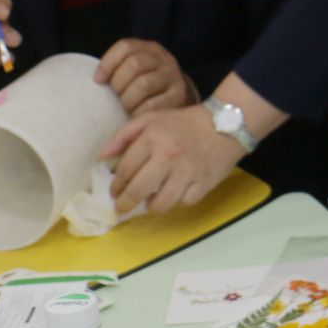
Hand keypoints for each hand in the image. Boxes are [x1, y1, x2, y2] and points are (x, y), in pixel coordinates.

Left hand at [94, 38, 189, 114]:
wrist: (175, 101)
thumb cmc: (144, 88)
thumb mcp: (134, 71)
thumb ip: (118, 69)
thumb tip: (95, 81)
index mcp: (151, 49)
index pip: (126, 47)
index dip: (108, 63)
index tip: (98, 81)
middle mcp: (166, 60)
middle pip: (135, 64)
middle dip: (118, 83)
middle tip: (113, 98)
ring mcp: (175, 78)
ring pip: (143, 84)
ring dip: (127, 99)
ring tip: (122, 108)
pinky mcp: (179, 98)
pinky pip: (153, 104)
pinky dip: (138, 112)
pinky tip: (133, 116)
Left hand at [102, 103, 243, 213]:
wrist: (224, 126)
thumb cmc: (183, 123)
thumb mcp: (151, 119)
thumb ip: (123, 135)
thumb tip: (103, 158)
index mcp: (153, 139)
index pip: (126, 169)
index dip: (116, 185)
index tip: (114, 192)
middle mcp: (168, 157)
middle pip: (139, 189)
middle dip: (126, 203)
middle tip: (121, 208)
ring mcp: (187, 172)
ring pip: (161, 203)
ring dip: (150, 207)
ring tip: (147, 205)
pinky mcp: (203, 184)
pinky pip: (184, 202)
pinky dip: (177, 202)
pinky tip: (174, 196)